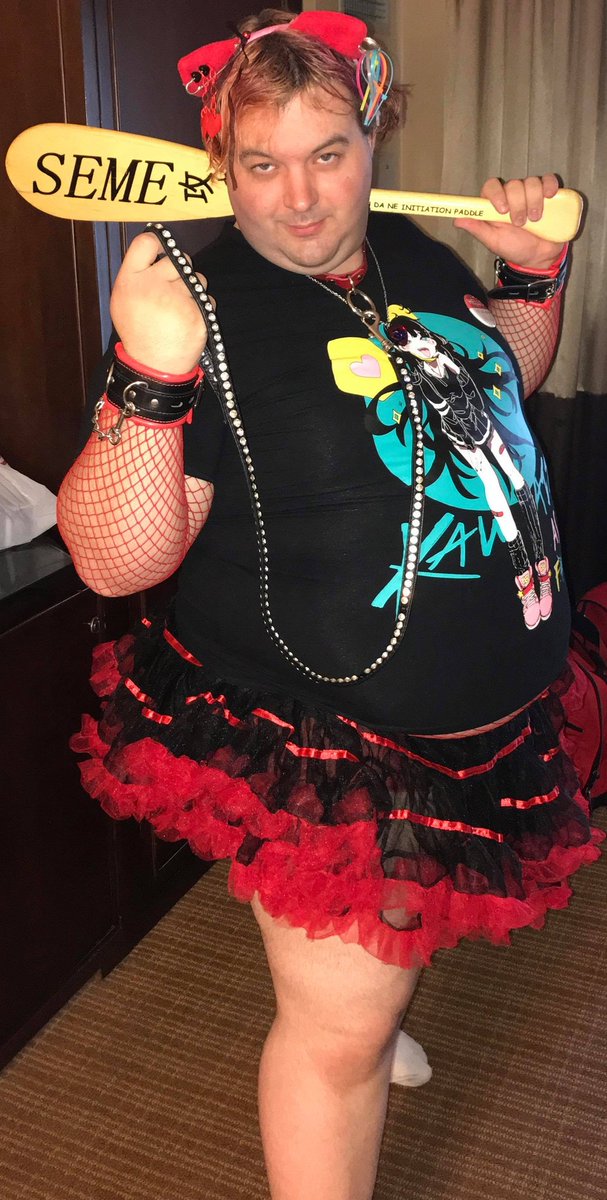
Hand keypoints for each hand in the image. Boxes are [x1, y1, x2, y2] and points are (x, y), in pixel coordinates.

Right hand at [110, 231, 209, 374]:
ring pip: (197, 278)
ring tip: (180, 309)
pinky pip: (207, 299)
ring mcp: (177, 300)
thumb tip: (156, 247)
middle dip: (180, 270)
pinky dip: (202, 308)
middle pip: (178, 258)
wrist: (153, 367)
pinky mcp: (197, 314)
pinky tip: (189, 321)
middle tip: (173, 290)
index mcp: (130, 281)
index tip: (162, 251)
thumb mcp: (122, 301)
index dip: (158, 242)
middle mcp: (152, 286)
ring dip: (193, 289)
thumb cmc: (138, 332)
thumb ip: (136, 274)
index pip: (146, 242)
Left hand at [453, 174, 564, 270]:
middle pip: (513, 184)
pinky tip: (549, 197)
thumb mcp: (494, 242)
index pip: (492, 186)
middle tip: (520, 223)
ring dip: (534, 201)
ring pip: (531, 182)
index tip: (502, 209)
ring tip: (535, 220)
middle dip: (518, 204)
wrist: (539, 257)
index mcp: (496, 204)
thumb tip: (457, 220)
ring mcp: (530, 193)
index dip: (496, 193)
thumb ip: (478, 229)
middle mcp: (512, 195)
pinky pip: (549, 181)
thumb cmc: (514, 248)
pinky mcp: (548, 194)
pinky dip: (550, 186)